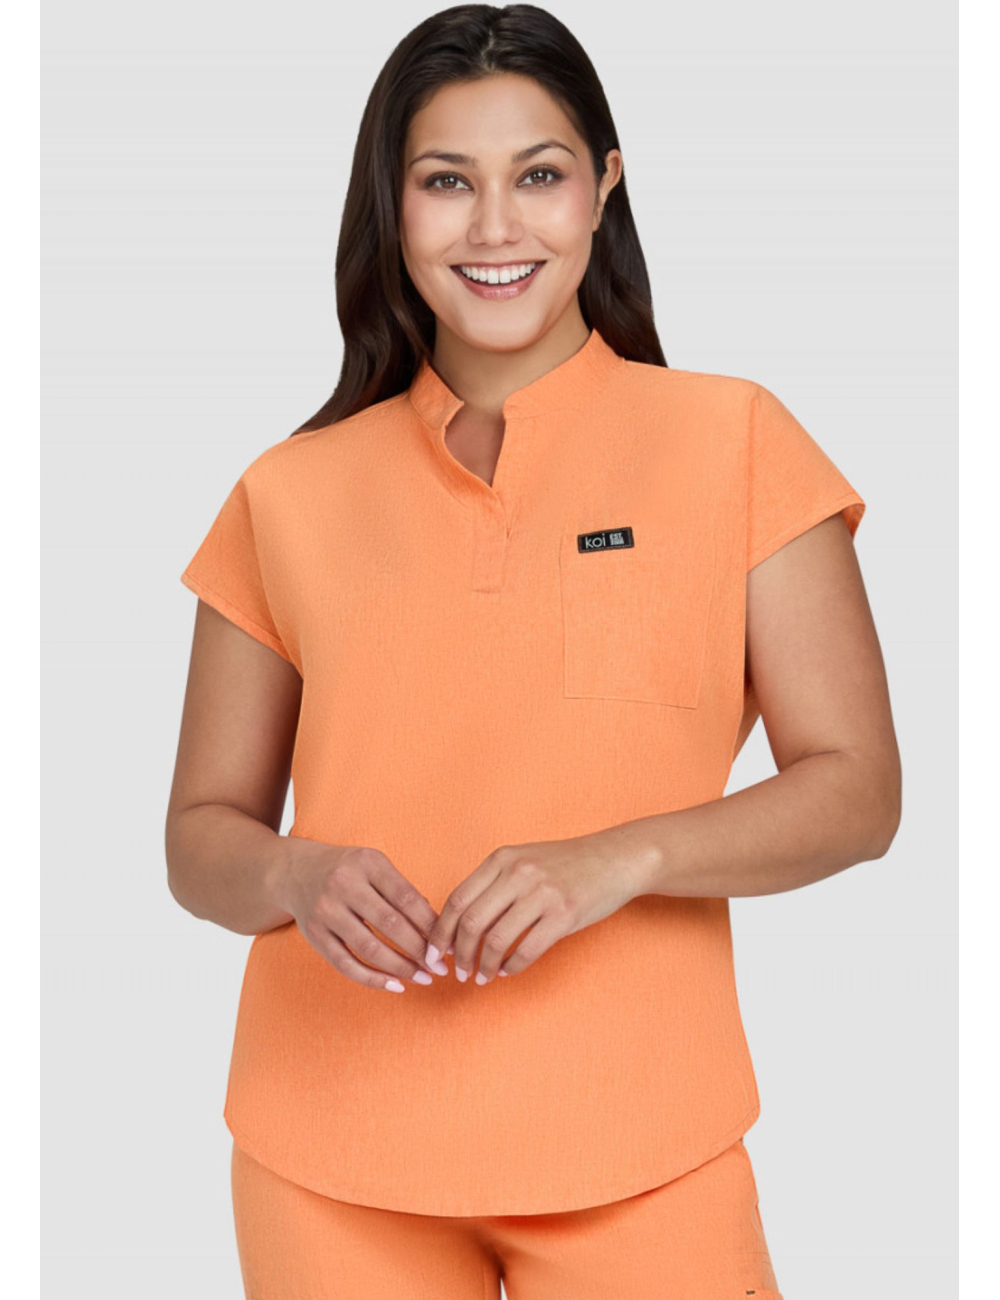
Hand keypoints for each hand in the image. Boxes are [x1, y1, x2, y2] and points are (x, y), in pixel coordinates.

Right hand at [270, 838, 442, 992]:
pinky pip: (346, 964)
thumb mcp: (375, 866)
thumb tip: (438, 929)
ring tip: (424, 978)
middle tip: (441, 968)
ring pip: (368, 947)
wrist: (297, 871)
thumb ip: (403, 891)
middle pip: (389, 924)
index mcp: (367, 863)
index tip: (449, 945)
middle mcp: (343, 885)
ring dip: (401, 968)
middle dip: (420, 950)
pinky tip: (396, 985)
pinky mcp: (314, 934)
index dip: (431, 925)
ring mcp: (325, 911)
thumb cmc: (350, 870)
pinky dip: (373, 979)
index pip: (406, 898)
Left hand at [422, 828, 647, 984]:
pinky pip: (526, 950)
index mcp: (501, 859)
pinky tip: (508, 971)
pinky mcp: (563, 915)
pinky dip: (511, 967)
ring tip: (481, 976)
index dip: (440, 931)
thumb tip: (458, 924)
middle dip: (458, 954)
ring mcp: (541, 893)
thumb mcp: (524, 860)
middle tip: (457, 972)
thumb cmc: (566, 864)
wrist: (615, 858)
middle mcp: (518, 873)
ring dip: (483, 965)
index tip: (435, 953)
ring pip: (495, 940)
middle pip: (469, 922)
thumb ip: (494, 883)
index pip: (456, 899)